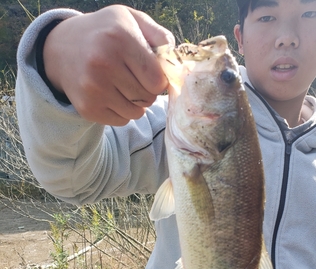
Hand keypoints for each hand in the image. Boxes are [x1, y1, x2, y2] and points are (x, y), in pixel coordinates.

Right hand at [43, 5, 173, 124]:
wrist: (60, 48)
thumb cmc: (105, 33)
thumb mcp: (130, 20)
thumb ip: (158, 35)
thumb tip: (174, 61)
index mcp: (120, 38)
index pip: (157, 80)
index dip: (160, 81)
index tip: (152, 74)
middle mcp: (104, 63)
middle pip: (148, 98)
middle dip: (148, 92)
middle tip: (136, 80)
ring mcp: (94, 88)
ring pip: (136, 113)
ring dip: (136, 104)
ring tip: (124, 87)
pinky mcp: (88, 108)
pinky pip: (122, 121)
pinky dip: (122, 112)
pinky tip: (111, 96)